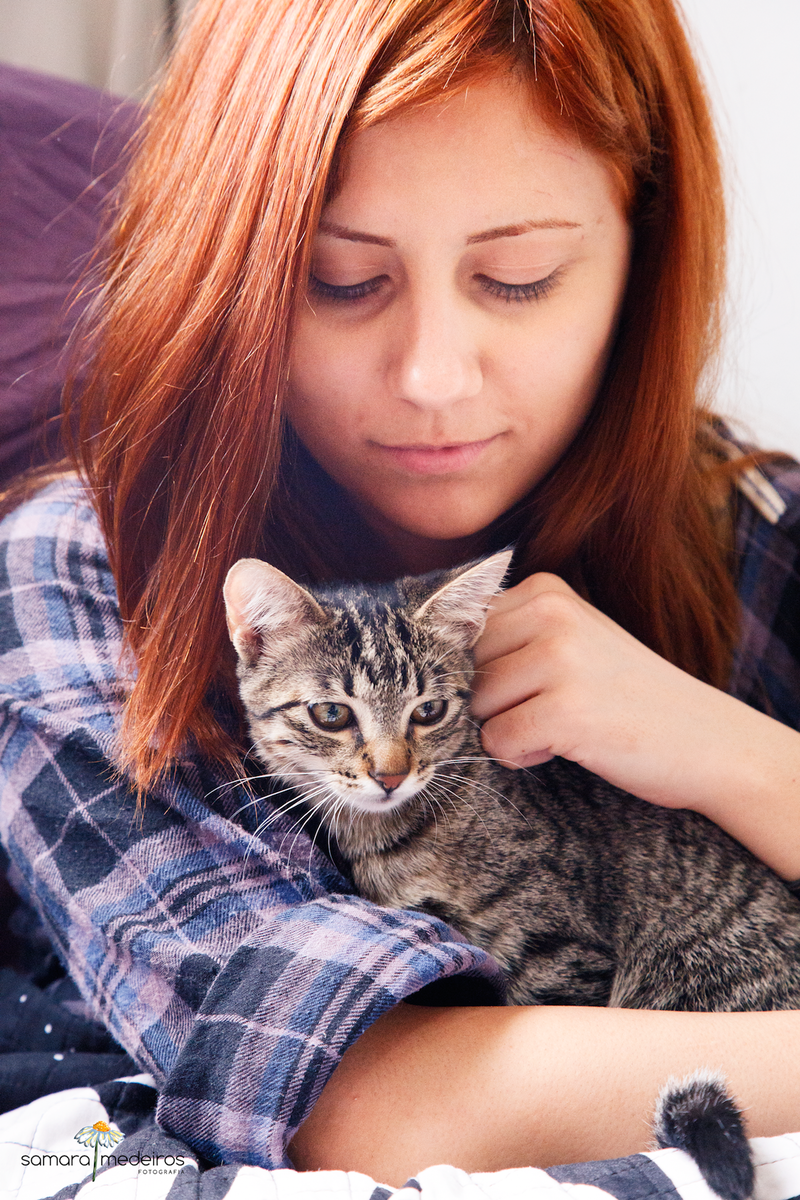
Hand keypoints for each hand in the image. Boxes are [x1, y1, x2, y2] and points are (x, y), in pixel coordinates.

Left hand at [471, 573, 799, 876]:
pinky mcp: (564, 710)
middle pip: (461, 669)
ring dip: (508, 729)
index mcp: (544, 590)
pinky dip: (522, 756)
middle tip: (550, 708)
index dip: (480, 671)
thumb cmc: (626, 694)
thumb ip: (509, 636)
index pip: (460, 633)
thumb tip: (426, 654)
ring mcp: (558, 660)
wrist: (707, 739)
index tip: (526, 685)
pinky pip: (496, 743)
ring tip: (563, 724)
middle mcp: (549, 614)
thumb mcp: (571, 640)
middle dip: (492, 702)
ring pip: (475, 707)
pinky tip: (567, 745)